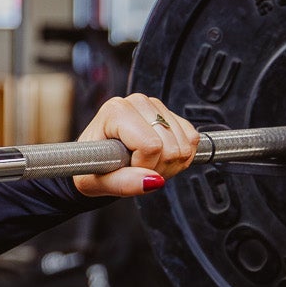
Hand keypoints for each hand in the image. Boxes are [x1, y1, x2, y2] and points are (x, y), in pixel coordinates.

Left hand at [73, 95, 200, 197]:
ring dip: (169, 164)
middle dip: (157, 168)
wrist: (95, 161)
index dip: (143, 166)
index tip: (126, 168)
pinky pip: (193, 140)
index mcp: (115, 111)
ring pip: (185, 145)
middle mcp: (137, 103)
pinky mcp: (172, 115)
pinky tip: (158, 157)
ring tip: (145, 163)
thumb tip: (153, 180)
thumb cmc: (92, 167)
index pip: (151, 145)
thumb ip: (123, 183)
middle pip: (171, 147)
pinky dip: (181, 157)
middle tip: (136, 169)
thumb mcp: (97, 182)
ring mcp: (156, 107)